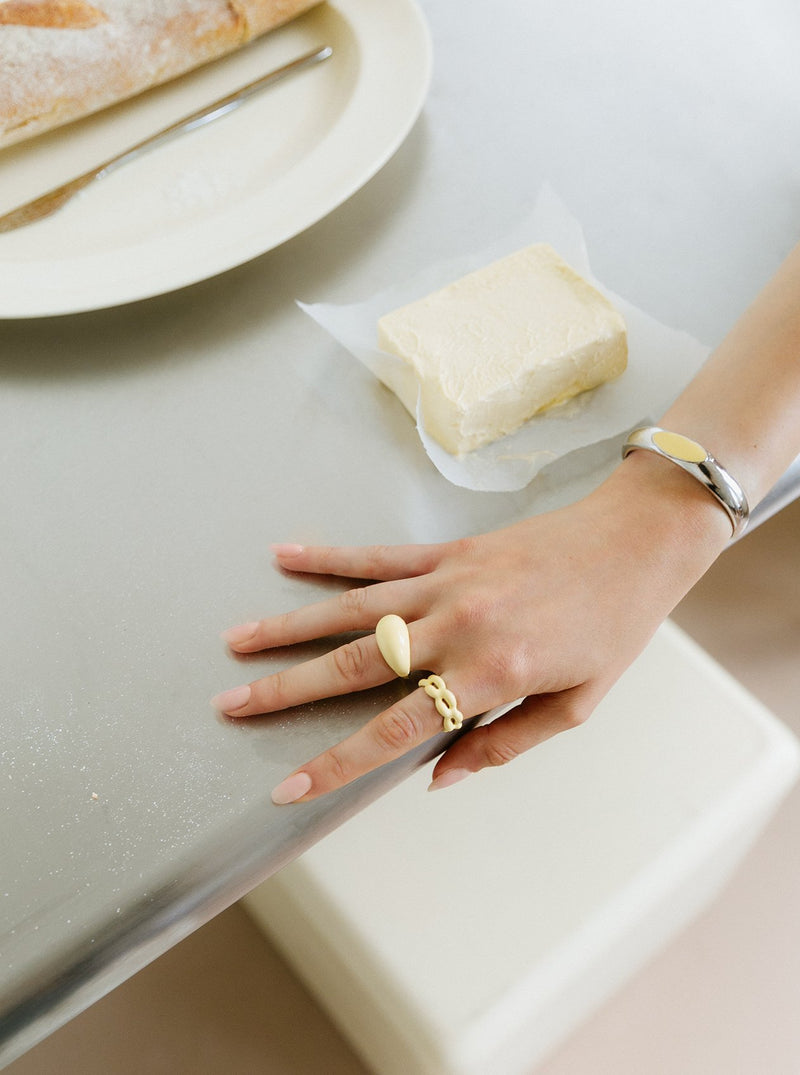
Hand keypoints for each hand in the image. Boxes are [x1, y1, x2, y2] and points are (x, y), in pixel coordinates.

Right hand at [211, 453, 729, 802]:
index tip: (288, 787)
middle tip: (229, 706)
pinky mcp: (449, 550)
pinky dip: (330, 557)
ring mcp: (447, 582)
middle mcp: (458, 626)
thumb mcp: (575, 705)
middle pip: (355, 665)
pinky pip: (378, 556)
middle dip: (286, 690)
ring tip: (235, 642)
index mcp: (492, 672)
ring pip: (352, 608)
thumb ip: (503, 743)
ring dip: (288, 626)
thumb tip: (434, 778)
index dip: (336, 762)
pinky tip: (285, 555)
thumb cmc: (613, 628)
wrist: (635, 542)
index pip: (395, 729)